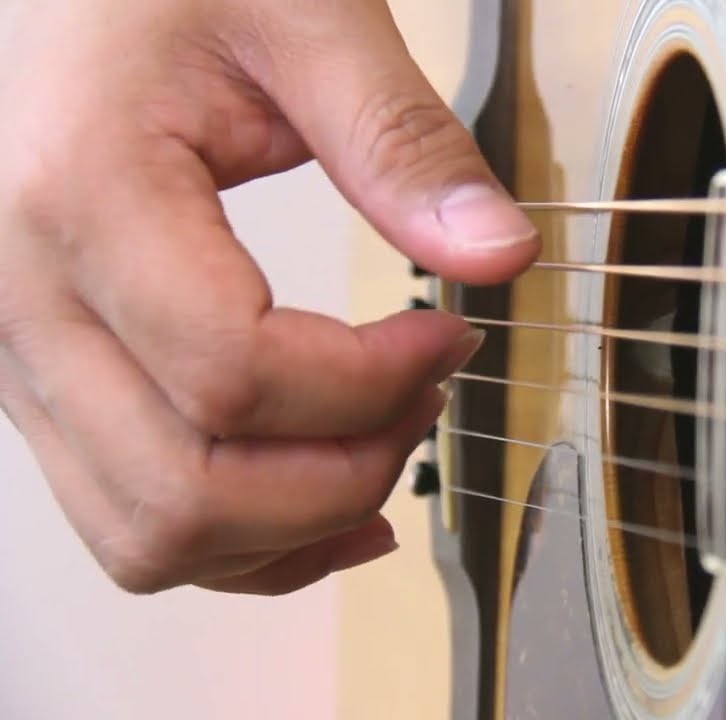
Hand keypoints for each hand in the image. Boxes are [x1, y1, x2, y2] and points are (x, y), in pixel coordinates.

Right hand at [0, 1, 537, 594]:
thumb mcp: (303, 18)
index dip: (373, 383)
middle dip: (343, 471)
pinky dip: (238, 543)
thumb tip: (498, 255)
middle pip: (187, 489)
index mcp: (81, 194)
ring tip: (383, 444)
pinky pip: (130, 518)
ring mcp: (20, 352)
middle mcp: (19, 295)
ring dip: (292, 525)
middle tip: (426, 398)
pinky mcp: (47, 378)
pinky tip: (323, 506)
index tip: (450, 335)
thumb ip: (402, 139)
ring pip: (150, 534)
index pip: (236, 374)